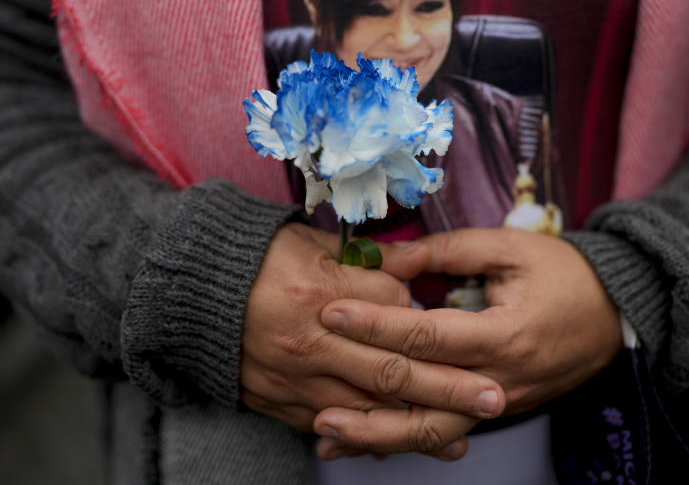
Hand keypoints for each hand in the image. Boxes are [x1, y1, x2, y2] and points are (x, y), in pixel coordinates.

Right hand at [240, 223, 505, 438]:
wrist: (192, 292)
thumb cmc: (258, 259)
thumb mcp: (310, 242)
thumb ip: (364, 259)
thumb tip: (413, 266)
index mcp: (321, 289)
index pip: (390, 309)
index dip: (426, 317)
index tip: (454, 322)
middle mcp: (312, 339)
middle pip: (392, 369)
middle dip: (449, 388)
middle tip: (495, 399)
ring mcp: (296, 375)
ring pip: (367, 409)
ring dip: (417, 426)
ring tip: (461, 438)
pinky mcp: (280, 400)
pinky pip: (330, 426)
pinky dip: (366, 437)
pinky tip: (397, 445)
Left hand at [313, 228, 622, 456]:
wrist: (617, 315)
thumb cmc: (563, 274)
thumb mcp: (509, 248)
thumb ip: (447, 251)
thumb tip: (387, 259)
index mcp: (505, 334)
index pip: (426, 335)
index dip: (375, 324)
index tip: (331, 312)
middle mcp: (500, 380)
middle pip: (423, 401)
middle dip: (364, 396)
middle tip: (313, 389)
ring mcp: (499, 404)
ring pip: (431, 433)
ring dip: (377, 436)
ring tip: (327, 434)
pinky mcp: (496, 410)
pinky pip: (444, 430)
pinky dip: (404, 438)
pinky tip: (367, 442)